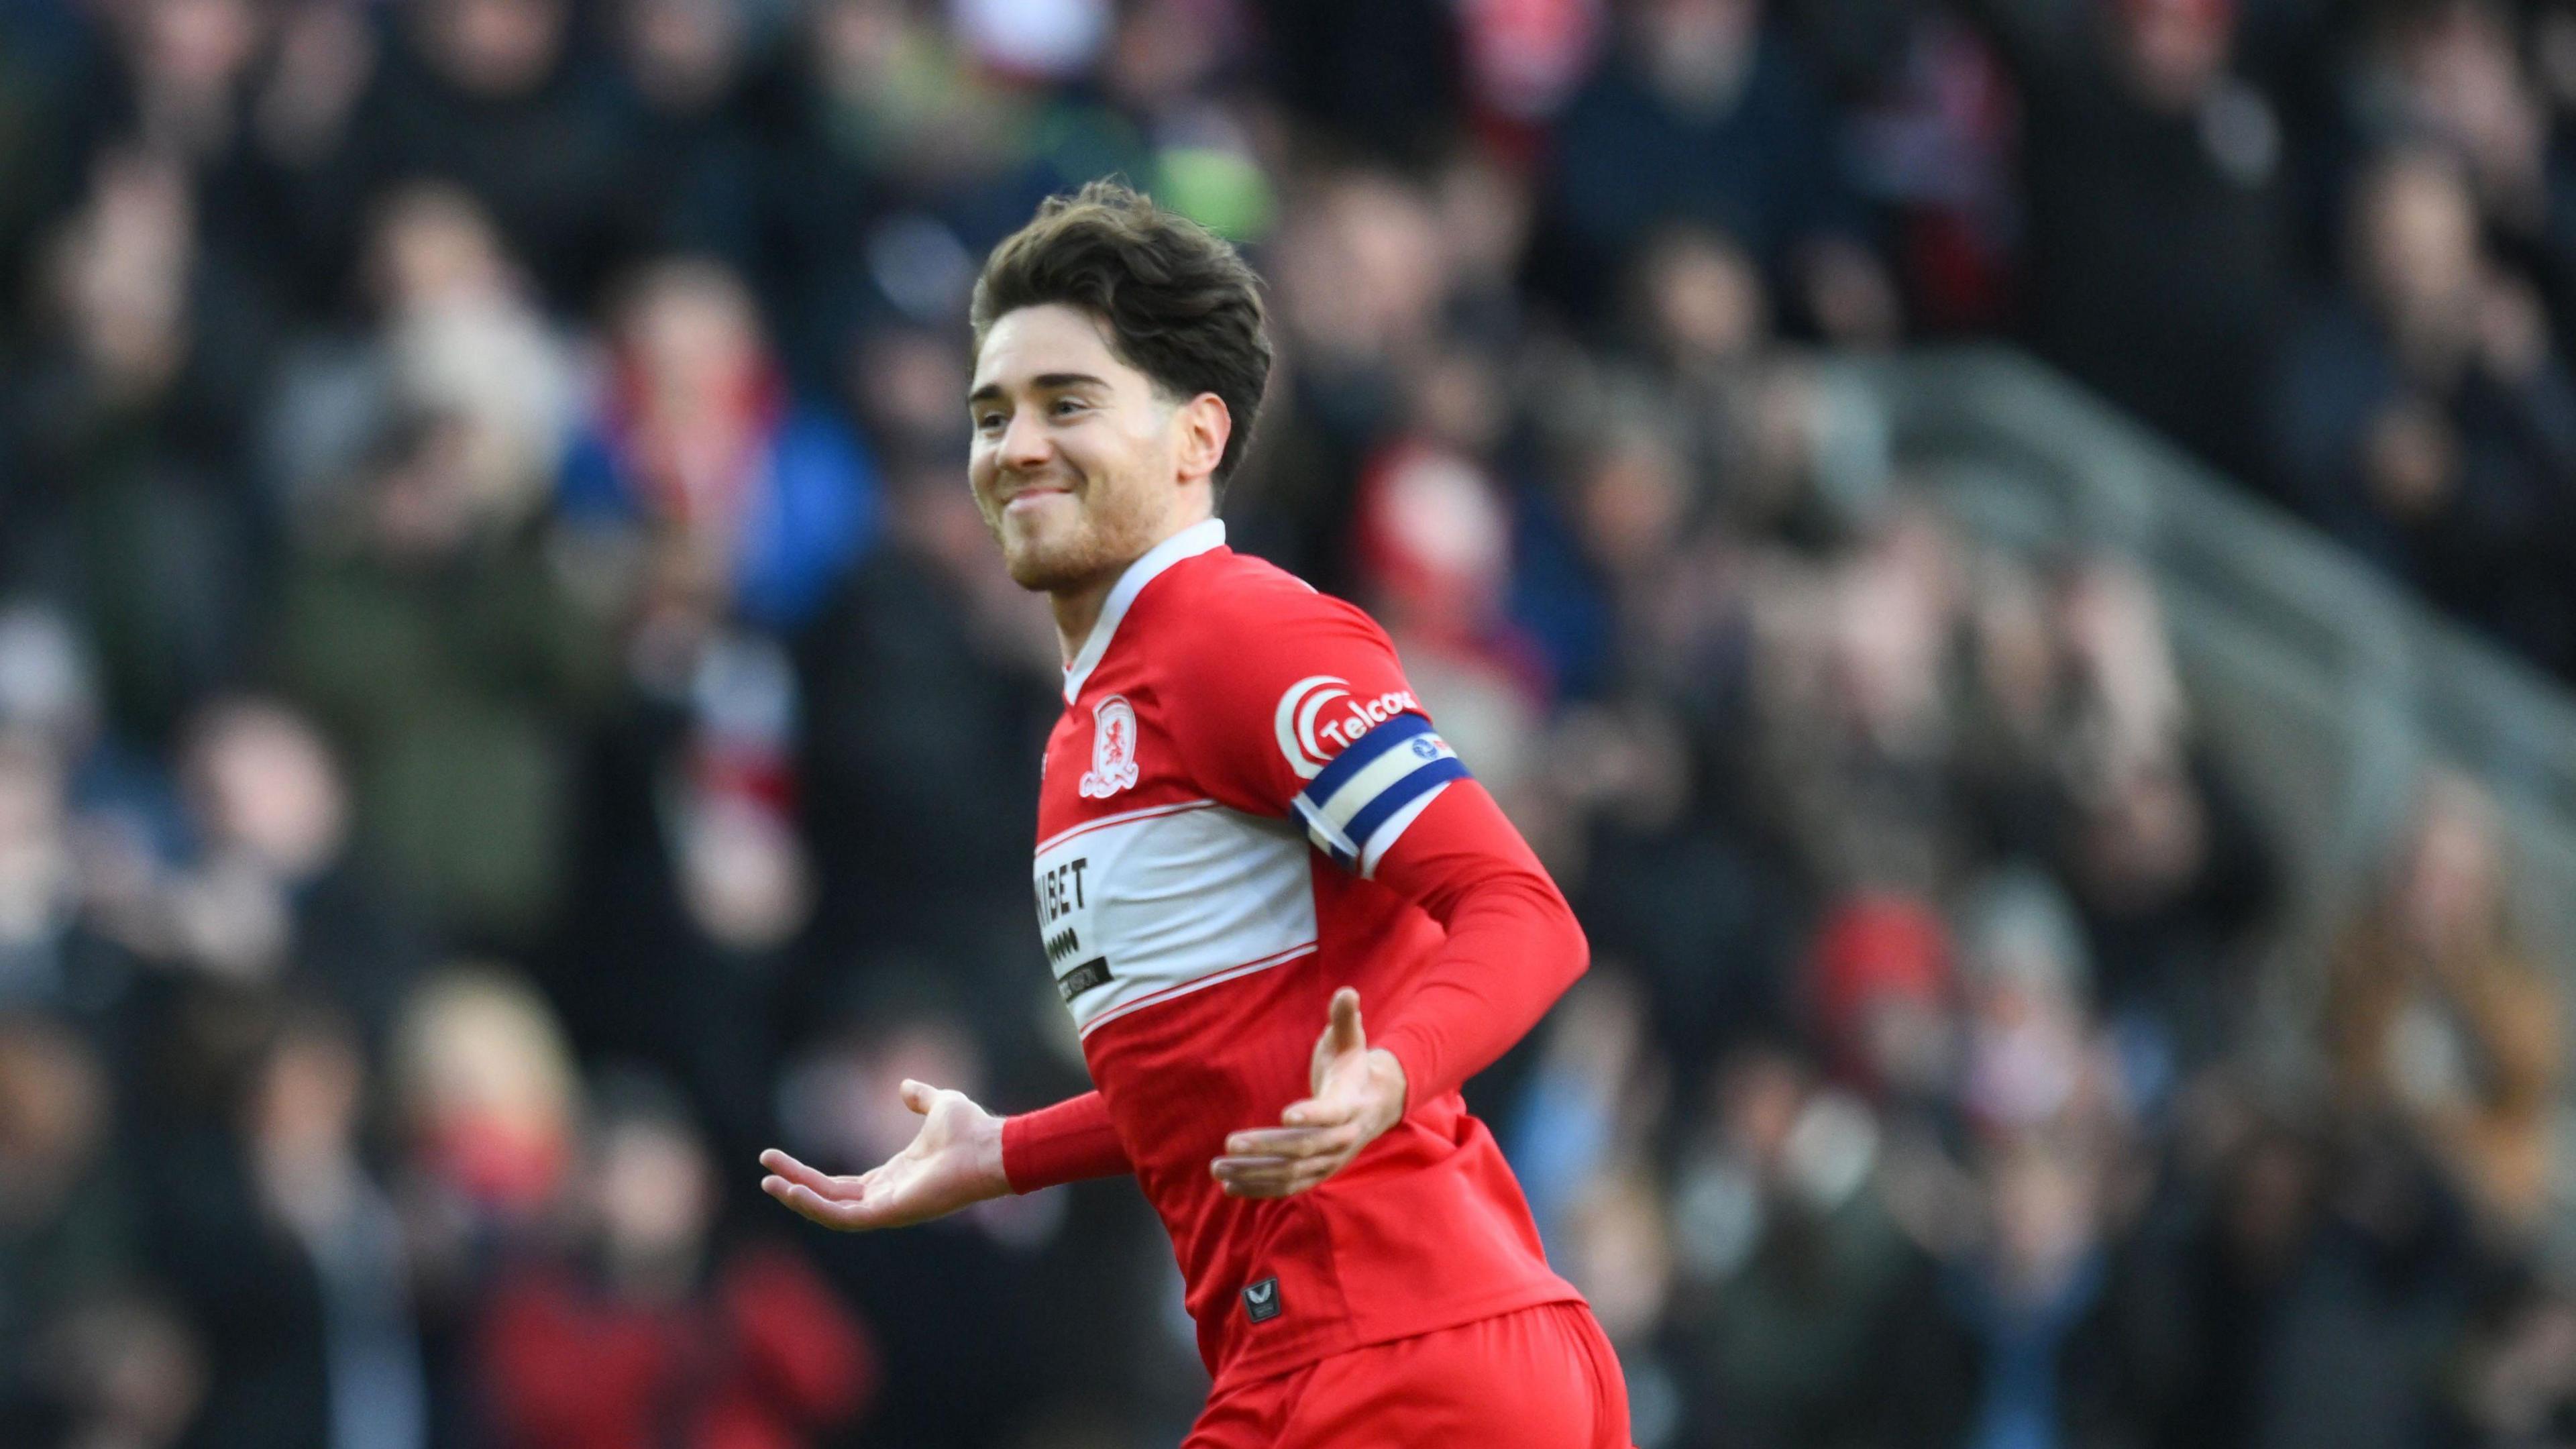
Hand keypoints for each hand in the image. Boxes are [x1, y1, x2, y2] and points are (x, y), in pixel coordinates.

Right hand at [759, 1079, 1008, 1230]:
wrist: (989, 1146)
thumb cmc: (971, 1129)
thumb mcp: (938, 1105)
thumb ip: (920, 1098)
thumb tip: (905, 1087)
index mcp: (893, 1177)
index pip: (841, 1184)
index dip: (808, 1174)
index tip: (777, 1158)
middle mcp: (887, 1196)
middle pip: (829, 1196)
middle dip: (795, 1183)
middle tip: (765, 1169)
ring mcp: (888, 1207)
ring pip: (831, 1210)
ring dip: (798, 1197)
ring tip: (770, 1181)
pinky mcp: (890, 1212)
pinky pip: (845, 1216)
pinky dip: (817, 1205)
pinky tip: (794, 1190)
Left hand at [1211, 988, 1408, 1198]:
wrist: (1377, 1102)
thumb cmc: (1353, 1065)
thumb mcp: (1351, 1040)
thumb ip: (1345, 1018)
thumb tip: (1347, 991)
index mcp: (1351, 1104)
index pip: (1333, 1114)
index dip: (1312, 1115)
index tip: (1285, 1113)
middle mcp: (1343, 1138)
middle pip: (1305, 1148)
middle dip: (1267, 1148)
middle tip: (1230, 1142)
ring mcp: (1331, 1160)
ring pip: (1292, 1174)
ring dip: (1255, 1173)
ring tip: (1219, 1168)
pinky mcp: (1319, 1173)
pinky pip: (1289, 1187)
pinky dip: (1260, 1189)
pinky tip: (1230, 1187)